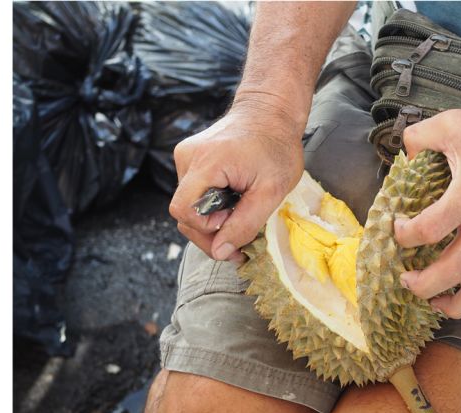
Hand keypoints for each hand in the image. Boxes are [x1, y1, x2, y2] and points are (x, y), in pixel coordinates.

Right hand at [169, 96, 303, 262]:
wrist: (270, 112)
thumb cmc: (277, 147)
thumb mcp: (272, 191)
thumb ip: (245, 223)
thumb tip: (220, 252)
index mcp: (206, 162)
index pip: (185, 212)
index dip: (208, 228)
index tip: (235, 223)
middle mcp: (187, 157)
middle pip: (183, 213)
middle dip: (210, 232)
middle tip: (240, 236)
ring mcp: (185, 156)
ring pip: (189, 206)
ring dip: (212, 219)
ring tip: (239, 212)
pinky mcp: (189, 159)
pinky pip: (193, 193)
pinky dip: (210, 205)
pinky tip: (232, 201)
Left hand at [397, 110, 460, 317]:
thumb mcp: (454, 123)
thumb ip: (419, 136)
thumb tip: (401, 156)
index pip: (429, 230)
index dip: (405, 234)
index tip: (397, 226)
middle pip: (451, 271)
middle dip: (422, 282)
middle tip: (404, 277)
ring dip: (451, 303)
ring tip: (428, 300)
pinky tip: (454, 296)